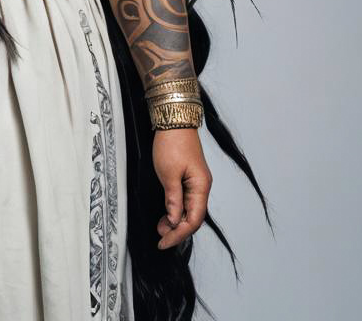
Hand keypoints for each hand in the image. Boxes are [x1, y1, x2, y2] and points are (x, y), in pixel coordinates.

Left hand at [152, 126, 210, 249]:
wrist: (173, 120)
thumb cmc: (171, 143)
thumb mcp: (168, 174)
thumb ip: (173, 199)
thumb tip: (175, 221)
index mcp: (201, 187)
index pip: (193, 220)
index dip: (178, 234)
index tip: (163, 242)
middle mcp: (202, 186)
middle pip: (193, 217)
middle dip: (177, 230)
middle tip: (160, 237)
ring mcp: (196, 181)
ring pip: (189, 209)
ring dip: (176, 220)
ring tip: (160, 228)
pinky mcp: (189, 176)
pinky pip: (186, 199)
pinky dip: (176, 209)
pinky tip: (166, 214)